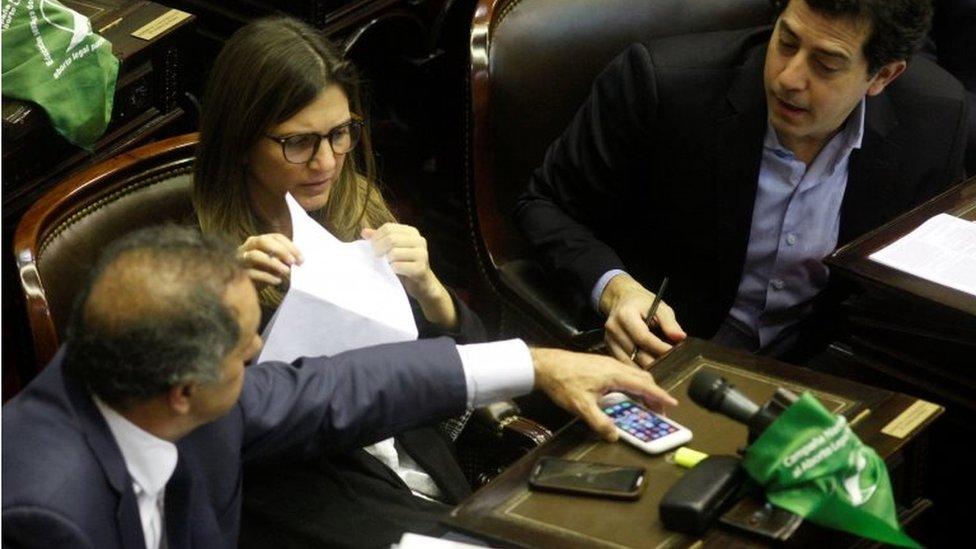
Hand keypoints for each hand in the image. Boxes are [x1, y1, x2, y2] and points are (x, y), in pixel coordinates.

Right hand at [237, 233, 303, 286]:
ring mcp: (241, 258)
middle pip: (263, 241)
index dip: (290, 246)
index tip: (301, 259)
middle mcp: (247, 246)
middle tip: (292, 262)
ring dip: (273, 262)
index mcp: (258, 240)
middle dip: (280, 250)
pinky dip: (267, 276)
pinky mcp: (239, 272)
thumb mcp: (274, 262)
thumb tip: (297, 260)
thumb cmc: (263, 271)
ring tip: (286, 271)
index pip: (276, 237)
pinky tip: (278, 281)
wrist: (244, 288)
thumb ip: (283, 258)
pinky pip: (252, 272)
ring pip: (255, 255)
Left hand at [362, 223, 456, 328]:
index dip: (376, 237)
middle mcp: (419, 240)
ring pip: (394, 253)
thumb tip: (364, 232)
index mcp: (412, 232)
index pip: (388, 228)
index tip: (372, 247)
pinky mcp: (420, 268)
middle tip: (376, 257)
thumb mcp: (392, 249)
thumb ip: (380, 239)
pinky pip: (398, 266)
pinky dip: (392, 270)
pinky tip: (394, 272)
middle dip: (379, 249)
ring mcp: (422, 254)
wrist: (421, 283)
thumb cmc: (404, 264)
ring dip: (386, 261)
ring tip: (387, 265)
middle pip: (391, 239)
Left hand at [530, 347, 677, 440]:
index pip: (644, 386)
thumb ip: (600, 422)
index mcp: (615, 374)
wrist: (546, 365)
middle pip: (643, 380)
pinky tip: (626, 394)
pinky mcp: (601, 365)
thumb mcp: (581, 406)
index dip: (660, 396)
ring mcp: (608, 364)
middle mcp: (615, 366)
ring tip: (646, 404)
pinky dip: (633, 384)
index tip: (672, 404)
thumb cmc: (563, 381)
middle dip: (654, 395)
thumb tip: (615, 435)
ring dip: (644, 389)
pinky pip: (625, 374)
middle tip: (659, 411)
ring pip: (634, 376)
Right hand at [599, 274, 685, 368]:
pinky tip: (650, 368)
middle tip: (671, 364)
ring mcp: (609, 339)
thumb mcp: (660, 307)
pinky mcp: (609, 348)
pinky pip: (624, 363)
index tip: (673, 353)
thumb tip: (680, 337)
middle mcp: (614, 328)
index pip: (643, 337)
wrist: (623, 300)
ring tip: (662, 368)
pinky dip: (638, 368)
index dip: (659, 347)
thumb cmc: (642, 303)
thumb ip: (670, 323)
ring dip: (647, 368)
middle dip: (655, 361)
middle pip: (635, 353)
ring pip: (629, 362)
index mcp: (625, 314)